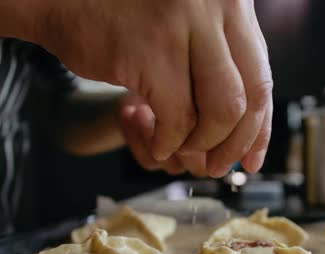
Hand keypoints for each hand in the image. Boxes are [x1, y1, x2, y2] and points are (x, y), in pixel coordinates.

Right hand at [39, 0, 272, 177]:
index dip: (259, 128)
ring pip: (220, 112)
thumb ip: (220, 70)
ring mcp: (186, 24)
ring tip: (177, 147)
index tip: (251, 158)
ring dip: (200, 144)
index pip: (261, 78)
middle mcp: (217, 6)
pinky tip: (156, 141)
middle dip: (234, 144)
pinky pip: (177, 119)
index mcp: (232, 2)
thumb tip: (245, 140)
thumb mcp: (190, 33)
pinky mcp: (153, 49)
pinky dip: (167, 142)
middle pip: (248, 98)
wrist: (62, 0)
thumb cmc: (127, 22)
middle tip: (216, 166)